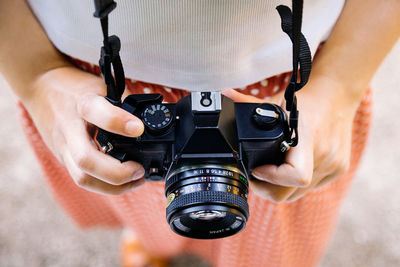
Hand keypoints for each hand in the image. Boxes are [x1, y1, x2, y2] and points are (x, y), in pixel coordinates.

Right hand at [24, 66, 145, 194]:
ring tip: (137, 180)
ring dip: (113, 187)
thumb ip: (124, 104)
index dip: (118, 122)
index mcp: (83, 103)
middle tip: (140, 170)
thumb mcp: (102, 86)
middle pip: (86, 160)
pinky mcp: (62, 157)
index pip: (97, 112)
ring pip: (82, 178)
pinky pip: (82, 178)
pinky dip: (105, 185)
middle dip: (117, 172)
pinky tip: (122, 183)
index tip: (139, 129)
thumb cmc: (77, 88)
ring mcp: (63, 146)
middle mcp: (69, 128)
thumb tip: (149, 126)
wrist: (41, 86)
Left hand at [222, 76, 360, 201]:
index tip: (257, 169)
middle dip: (268, 189)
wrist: (338, 95)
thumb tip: (224, 94)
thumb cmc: (307, 99)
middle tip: (256, 175)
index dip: (271, 178)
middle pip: (290, 193)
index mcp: (308, 136)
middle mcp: (324, 154)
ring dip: (281, 188)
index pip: (295, 175)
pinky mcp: (339, 169)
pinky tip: (289, 168)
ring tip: (271, 172)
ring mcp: (334, 164)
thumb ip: (248, 102)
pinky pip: (311, 187)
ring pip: (299, 194)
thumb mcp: (276, 101)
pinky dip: (296, 184)